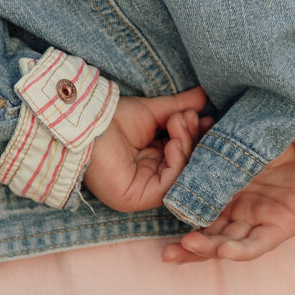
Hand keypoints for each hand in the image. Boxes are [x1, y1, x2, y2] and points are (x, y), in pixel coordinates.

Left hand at [83, 88, 211, 213]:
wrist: (87, 123)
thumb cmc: (113, 118)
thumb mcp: (154, 111)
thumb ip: (179, 107)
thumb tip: (204, 96)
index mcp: (155, 159)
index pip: (187, 153)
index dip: (198, 138)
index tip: (206, 118)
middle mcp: (152, 177)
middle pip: (188, 165)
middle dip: (193, 139)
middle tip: (189, 117)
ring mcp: (147, 190)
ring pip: (183, 175)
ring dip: (186, 146)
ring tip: (178, 123)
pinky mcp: (140, 198)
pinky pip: (170, 185)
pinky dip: (177, 162)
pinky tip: (173, 143)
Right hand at [161, 140, 294, 263]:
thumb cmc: (283, 134)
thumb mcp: (241, 137)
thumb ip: (215, 141)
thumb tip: (189, 126)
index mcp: (228, 189)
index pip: (199, 207)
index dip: (180, 212)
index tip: (159, 214)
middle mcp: (240, 209)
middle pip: (210, 234)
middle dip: (190, 246)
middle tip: (168, 253)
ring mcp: (259, 220)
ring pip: (228, 243)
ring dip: (209, 249)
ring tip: (188, 246)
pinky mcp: (281, 228)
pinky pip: (257, 244)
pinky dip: (240, 249)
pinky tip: (225, 251)